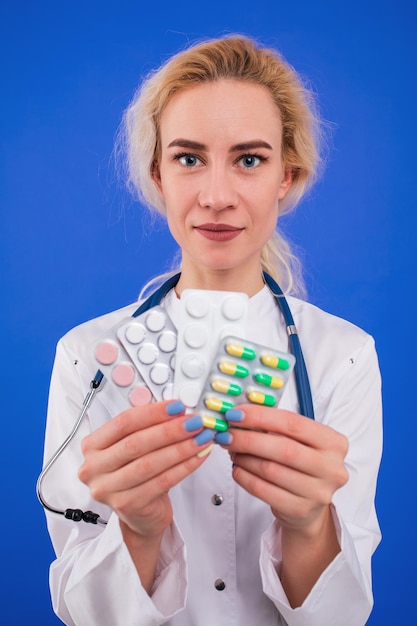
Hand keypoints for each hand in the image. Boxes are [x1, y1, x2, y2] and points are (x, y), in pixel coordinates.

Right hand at [78, 400, 212, 538]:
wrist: (139, 512)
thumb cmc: (136, 472)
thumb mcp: (134, 446)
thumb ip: (148, 427)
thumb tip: (178, 411)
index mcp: (92, 446)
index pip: (123, 422)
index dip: (153, 413)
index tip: (177, 407)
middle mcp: (94, 468)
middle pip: (136, 443)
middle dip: (170, 430)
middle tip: (193, 422)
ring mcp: (108, 489)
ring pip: (150, 463)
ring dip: (180, 448)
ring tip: (200, 438)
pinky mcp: (128, 505)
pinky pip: (162, 481)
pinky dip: (184, 467)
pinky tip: (198, 457)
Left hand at [222, 406, 348, 534]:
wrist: (310, 505)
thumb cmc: (301, 465)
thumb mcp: (299, 441)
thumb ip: (276, 426)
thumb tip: (240, 414)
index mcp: (334, 443)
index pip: (293, 423)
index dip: (261, 417)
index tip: (236, 414)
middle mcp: (331, 468)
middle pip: (282, 448)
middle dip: (248, 439)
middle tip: (227, 433)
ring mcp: (318, 492)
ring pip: (270, 470)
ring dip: (244, 458)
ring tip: (232, 450)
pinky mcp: (300, 510)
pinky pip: (263, 491)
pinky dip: (244, 477)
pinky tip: (237, 468)